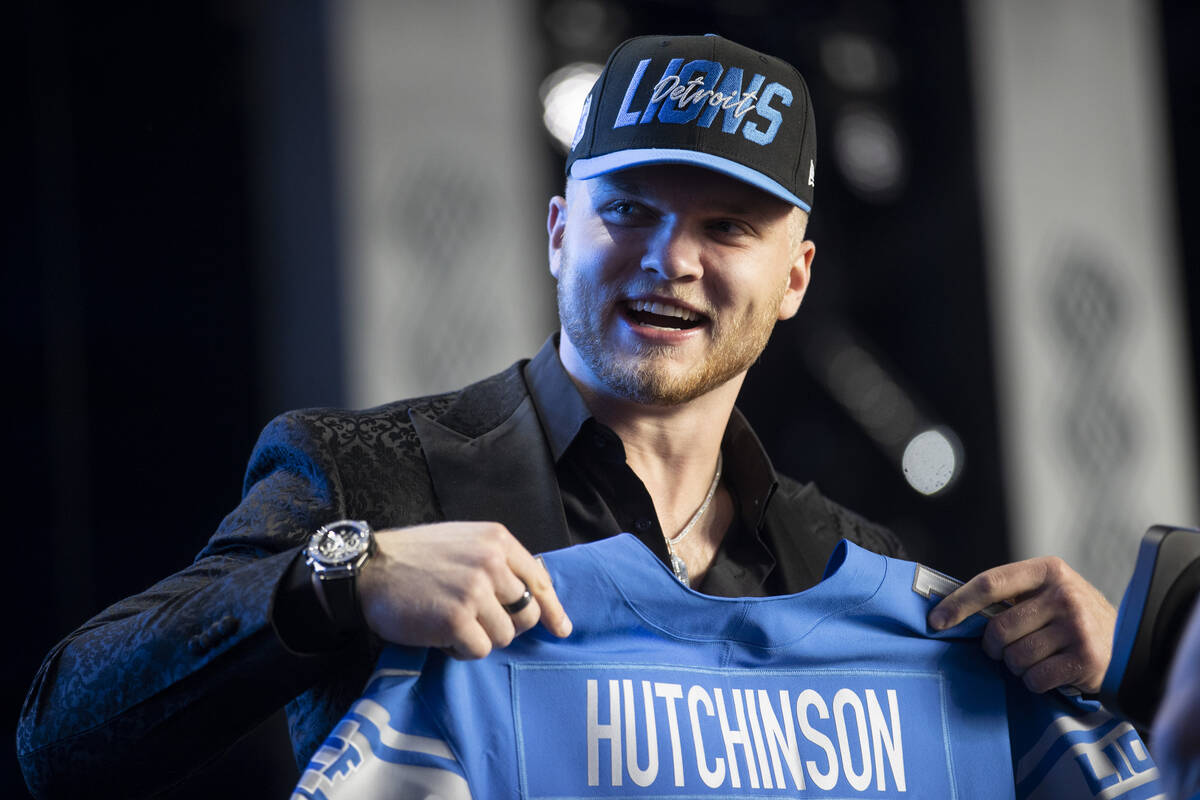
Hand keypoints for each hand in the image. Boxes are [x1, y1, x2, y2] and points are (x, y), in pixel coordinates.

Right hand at [358, 522, 571, 658]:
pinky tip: (442, 637)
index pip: (539, 580)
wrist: (368, 569)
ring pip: (505, 635)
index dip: (552, 608)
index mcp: (497, 540)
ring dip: (481, 638)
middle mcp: (491, 562)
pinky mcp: (456, 620)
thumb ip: (499, 561)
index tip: (561, 628)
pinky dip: (462, 651)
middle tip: (480, 624)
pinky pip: (480, 650)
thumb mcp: (465, 542)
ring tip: (452, 624)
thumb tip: (538, 591)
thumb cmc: (415, 557)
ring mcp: (475, 591)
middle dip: (508, 625)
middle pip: (527, 613)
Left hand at [928, 556, 1115, 693]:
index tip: (936, 621)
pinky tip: (1050, 673)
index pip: (990, 583)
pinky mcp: (1087, 659)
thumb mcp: (1047, 592)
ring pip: (1015, 656)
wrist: (1130, 643)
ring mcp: (1078, 626)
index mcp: (1048, 570)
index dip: (958, 604)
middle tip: (1004, 650)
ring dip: (1015, 666)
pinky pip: (1035, 678)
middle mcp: (1064, 594)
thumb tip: (950, 610)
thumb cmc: (1073, 618)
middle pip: (999, 628)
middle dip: (994, 647)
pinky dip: (1034, 682)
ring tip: (1035, 659)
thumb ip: (1010, 596)